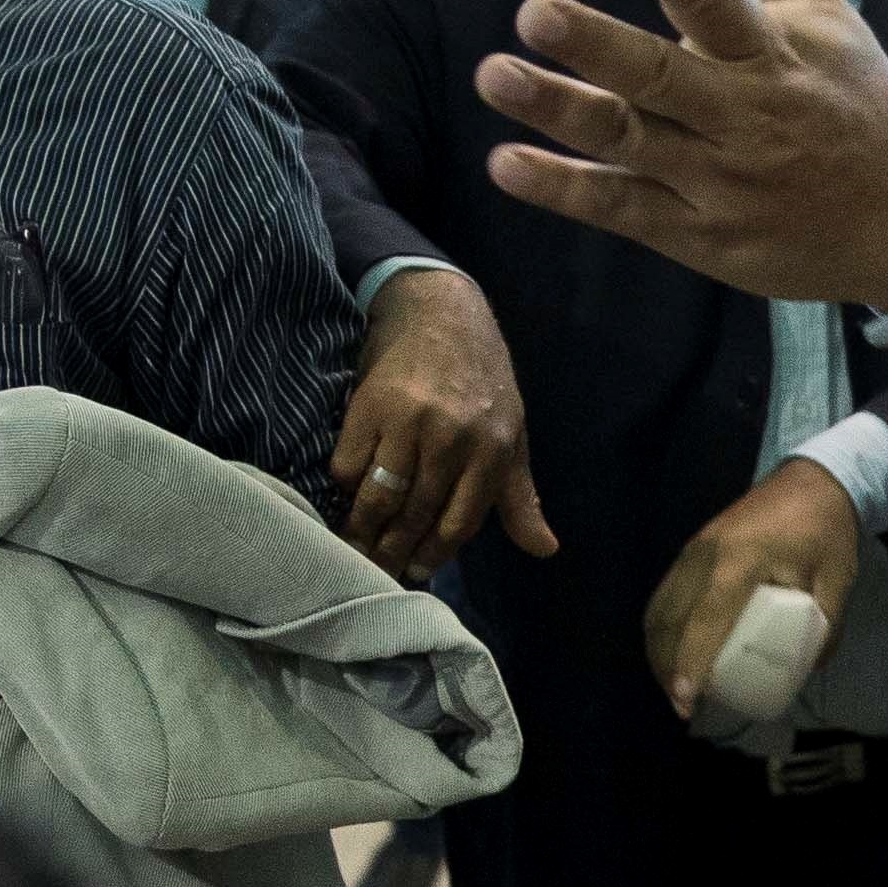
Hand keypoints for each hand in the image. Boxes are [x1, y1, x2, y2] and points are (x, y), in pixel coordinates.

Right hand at [332, 266, 554, 577]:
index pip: (458, 524)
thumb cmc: (483, 381)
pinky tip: (342, 498)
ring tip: (350, 548)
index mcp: (492, 452)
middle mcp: (452, 440)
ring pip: (380, 496)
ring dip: (361, 530)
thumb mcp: (513, 436)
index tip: (413, 573)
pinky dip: (344, 487)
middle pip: (415, 515)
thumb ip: (520, 498)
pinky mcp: (370, 405)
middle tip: (374, 571)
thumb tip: (545, 550)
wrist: (443, 313)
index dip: (432, 555)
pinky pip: (349, 464)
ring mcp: (410, 423)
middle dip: (392, 552)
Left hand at [479, 0, 887, 309]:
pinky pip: (623, 209)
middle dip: (597, 45)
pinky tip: (508, 163)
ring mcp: (719, 180)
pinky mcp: (700, 235)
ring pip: (629, 141)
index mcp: (773, 55)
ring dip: (559, 110)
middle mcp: (742, 116)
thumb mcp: (830, 20)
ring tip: (493, 75)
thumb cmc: (857, 104)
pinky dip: (565, 189)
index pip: (719, 2)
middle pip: (661, 76)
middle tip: (534, 12)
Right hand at [645, 458, 861, 721]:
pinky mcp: (692, 548)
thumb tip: (809, 669)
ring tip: (674, 687)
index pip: (705, 619)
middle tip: (683, 706)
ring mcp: (693, 549)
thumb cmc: (826, 529)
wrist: (812, 478)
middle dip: (667, 667)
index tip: (687, 698)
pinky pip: (665, 595)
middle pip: (668, 619)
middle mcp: (705, 554)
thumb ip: (826, 626)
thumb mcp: (837, 579)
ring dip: (658, 651)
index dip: (691, 661)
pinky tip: (673, 652)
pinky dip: (662, 629)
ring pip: (658, 608)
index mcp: (740, 560)